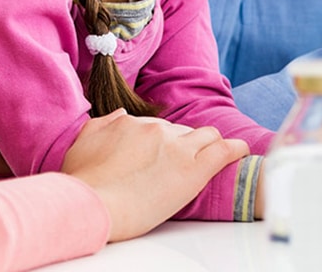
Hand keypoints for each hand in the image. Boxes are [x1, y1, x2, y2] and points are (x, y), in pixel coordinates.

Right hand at [62, 109, 247, 241]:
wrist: (89, 206)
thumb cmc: (81, 183)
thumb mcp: (83, 143)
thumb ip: (103, 125)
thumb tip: (120, 116)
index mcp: (133, 123)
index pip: (159, 127)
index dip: (164, 142)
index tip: (164, 153)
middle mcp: (157, 129)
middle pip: (184, 131)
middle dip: (185, 144)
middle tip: (183, 163)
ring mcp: (177, 147)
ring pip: (207, 136)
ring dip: (211, 144)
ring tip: (218, 154)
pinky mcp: (193, 170)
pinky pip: (224, 151)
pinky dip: (235, 150)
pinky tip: (240, 152)